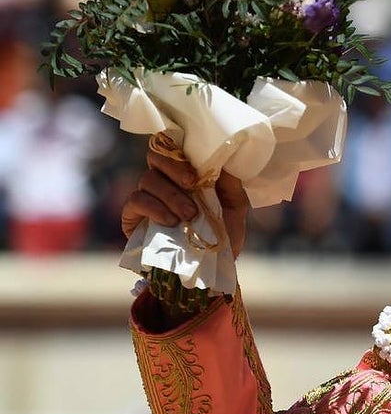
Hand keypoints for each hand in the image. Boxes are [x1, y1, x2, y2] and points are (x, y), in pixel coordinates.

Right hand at [121, 145, 249, 257]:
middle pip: (155, 156)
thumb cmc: (222, 233)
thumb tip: (226, 157)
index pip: (172, 146)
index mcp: (185, 172)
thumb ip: (230, 182)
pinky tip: (170, 221)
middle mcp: (164, 180)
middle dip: (174, 168)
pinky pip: (136, 200)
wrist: (211, 266)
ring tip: (188, 215)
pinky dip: (154, 208)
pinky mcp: (132, 215)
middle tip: (192, 184)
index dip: (179, 150)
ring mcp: (146, 196)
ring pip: (148, 179)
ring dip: (171, 195)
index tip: (196, 170)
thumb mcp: (235, 206)